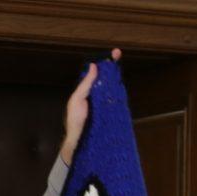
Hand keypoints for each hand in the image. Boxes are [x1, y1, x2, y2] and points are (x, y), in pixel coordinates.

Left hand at [61, 48, 121, 165]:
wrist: (79, 140)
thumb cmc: (75, 120)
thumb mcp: (77, 99)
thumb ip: (85, 84)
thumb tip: (94, 66)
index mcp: (87, 89)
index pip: (97, 72)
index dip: (104, 62)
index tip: (112, 53)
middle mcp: (96, 94)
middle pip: (106, 77)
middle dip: (112, 65)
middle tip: (118, 54)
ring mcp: (104, 102)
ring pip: (112, 86)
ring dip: (116, 76)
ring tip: (119, 64)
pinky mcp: (110, 111)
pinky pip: (115, 99)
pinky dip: (119, 91)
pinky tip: (121, 83)